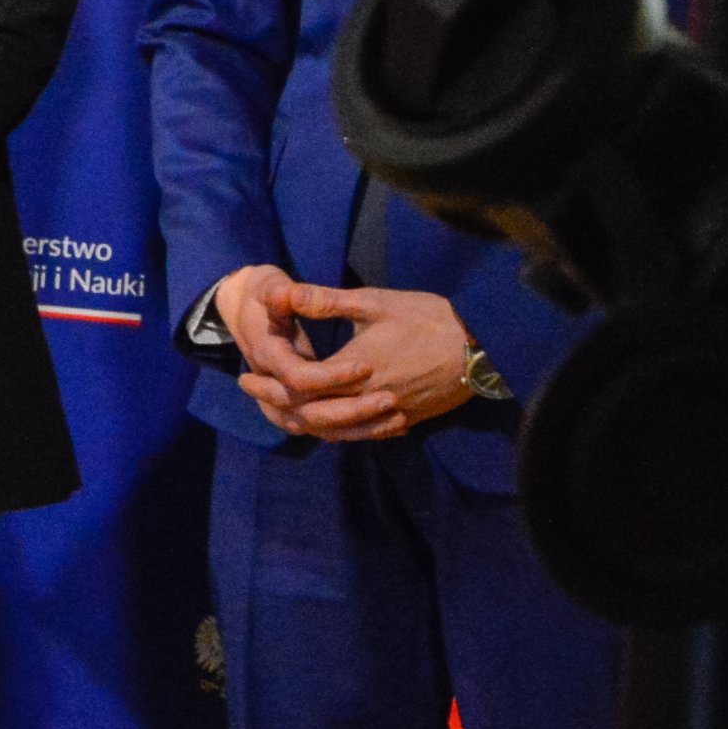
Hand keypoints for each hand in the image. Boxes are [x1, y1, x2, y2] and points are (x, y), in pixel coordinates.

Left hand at [236, 280, 476, 440]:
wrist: (483, 345)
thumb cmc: (428, 318)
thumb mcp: (373, 303)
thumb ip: (325, 301)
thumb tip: (282, 292)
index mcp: (353, 371)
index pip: (297, 389)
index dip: (266, 386)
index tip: (244, 379)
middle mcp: (367, 400)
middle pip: (310, 416)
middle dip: (276, 406)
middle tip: (254, 395)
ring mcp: (389, 414)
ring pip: (336, 432)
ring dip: (305, 424)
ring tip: (283, 411)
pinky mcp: (407, 420)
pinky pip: (365, 436)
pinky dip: (340, 433)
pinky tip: (329, 424)